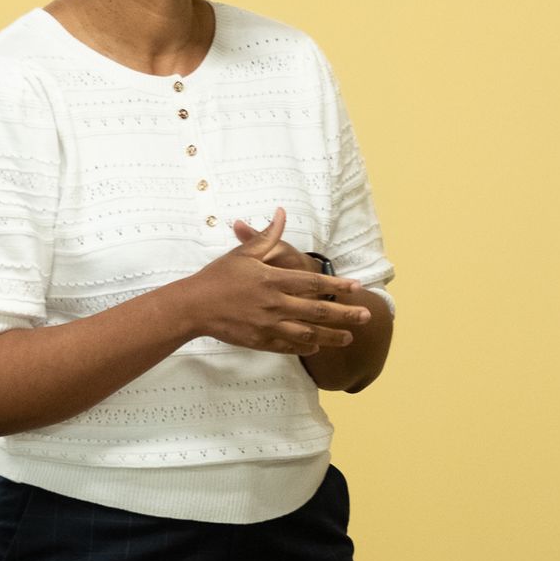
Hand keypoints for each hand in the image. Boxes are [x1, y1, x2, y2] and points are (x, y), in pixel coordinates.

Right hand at [183, 207, 369, 353]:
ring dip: (331, 336)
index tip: (356, 287)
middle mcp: (276, 304)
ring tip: (349, 338)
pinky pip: (288, 346)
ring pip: (308, 333)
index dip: (337, 285)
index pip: (313, 283)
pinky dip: (305, 348)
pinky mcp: (260, 341)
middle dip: (345, 314)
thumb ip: (267, 236)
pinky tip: (318, 347)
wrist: (193, 306)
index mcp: (274, 280)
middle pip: (318, 311)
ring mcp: (269, 325)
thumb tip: (281, 213)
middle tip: (366, 317)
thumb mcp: (244, 253)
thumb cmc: (218, 277)